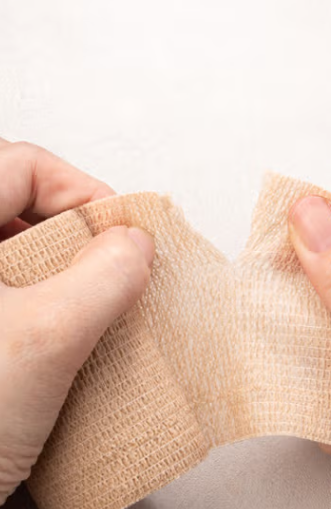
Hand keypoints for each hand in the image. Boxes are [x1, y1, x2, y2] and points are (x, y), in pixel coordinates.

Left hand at [0, 139, 153, 504]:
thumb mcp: (41, 342)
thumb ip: (101, 279)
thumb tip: (136, 244)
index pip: (22, 166)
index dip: (81, 190)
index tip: (121, 229)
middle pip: (20, 209)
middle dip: (78, 237)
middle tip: (112, 269)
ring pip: (19, 257)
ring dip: (67, 275)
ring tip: (95, 310)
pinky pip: (17, 298)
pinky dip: (52, 308)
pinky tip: (71, 339)